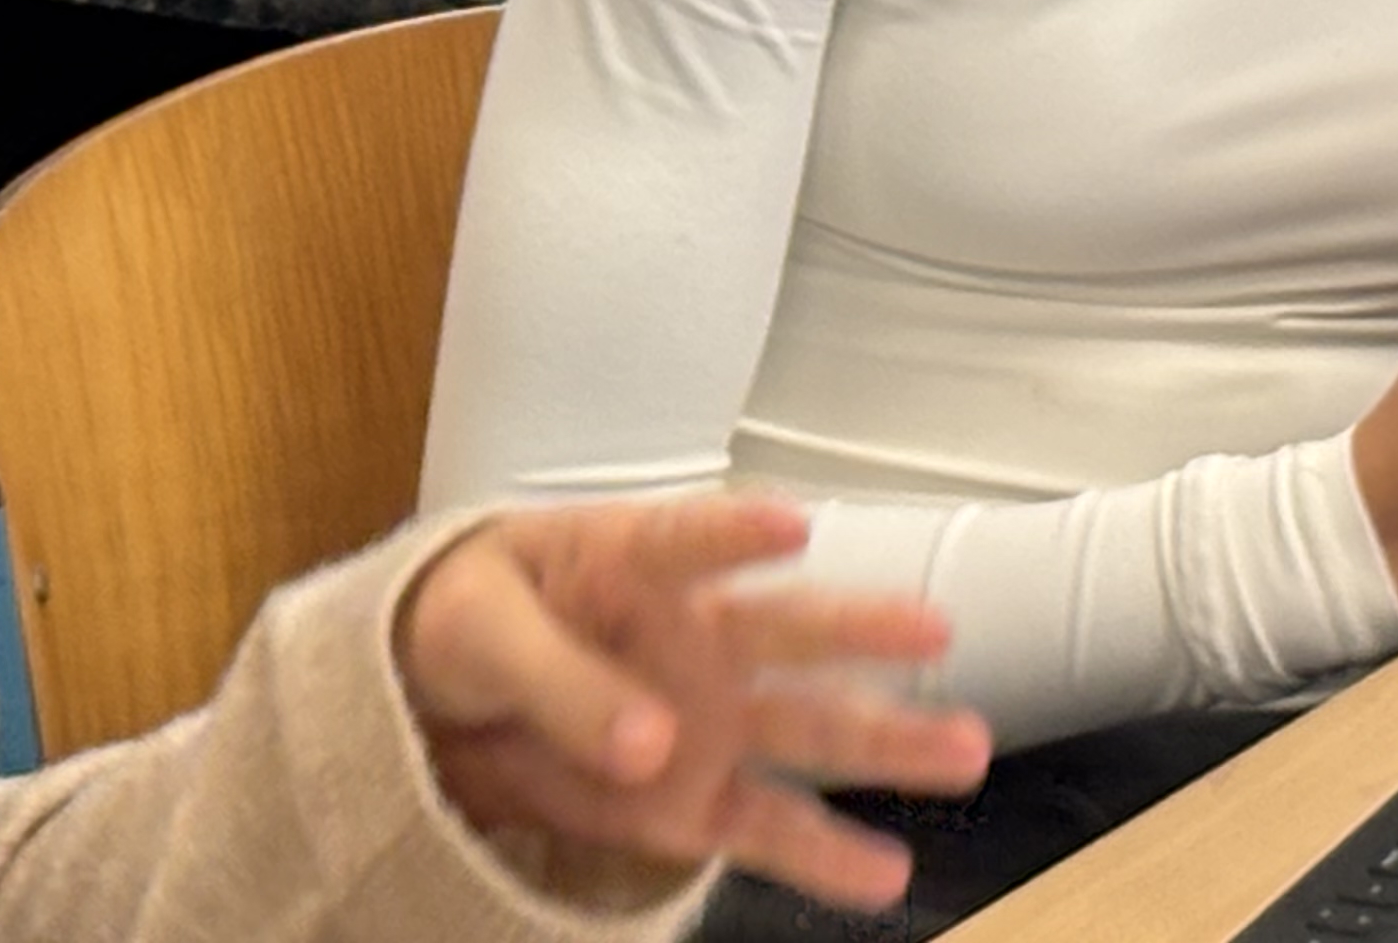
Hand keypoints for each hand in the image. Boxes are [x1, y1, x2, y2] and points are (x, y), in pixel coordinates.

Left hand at [395, 495, 992, 911]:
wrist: (433, 699)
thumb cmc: (460, 622)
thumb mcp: (478, 632)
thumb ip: (559, 682)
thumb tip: (650, 742)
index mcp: (628, 559)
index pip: (688, 537)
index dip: (734, 531)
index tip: (790, 525)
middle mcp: (689, 633)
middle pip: (785, 625)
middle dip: (859, 628)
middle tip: (934, 628)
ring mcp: (701, 717)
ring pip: (806, 723)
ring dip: (883, 738)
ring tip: (964, 750)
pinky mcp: (690, 798)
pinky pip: (768, 825)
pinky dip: (826, 855)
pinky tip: (885, 873)